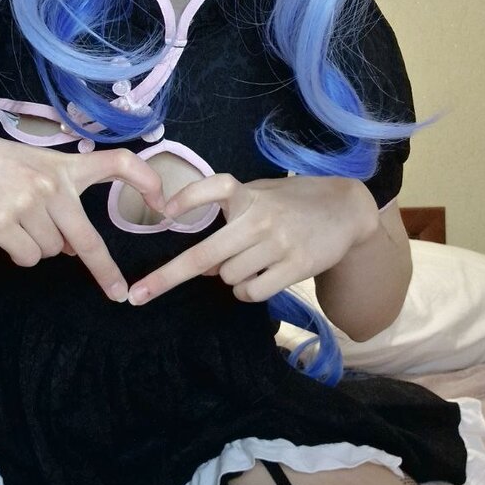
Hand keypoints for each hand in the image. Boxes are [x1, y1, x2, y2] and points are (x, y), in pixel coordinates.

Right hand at [0, 125, 165, 301]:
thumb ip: (58, 200)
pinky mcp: (2, 223)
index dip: (145, 181)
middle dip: (105, 271)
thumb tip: (73, 248)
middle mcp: (51, 185)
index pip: (117, 164)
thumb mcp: (31, 168)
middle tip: (118, 294)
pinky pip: (26, 258)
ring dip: (36, 247)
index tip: (163, 203)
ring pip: (50, 252)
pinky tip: (0, 230)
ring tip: (12, 220)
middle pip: (85, 239)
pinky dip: (17, 253)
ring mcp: (27, 204)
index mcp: (63, 167)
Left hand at [127, 175, 378, 304]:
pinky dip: (248, 290)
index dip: (190, 198)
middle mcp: (261, 218)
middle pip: (205, 254)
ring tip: (251, 261)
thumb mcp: (260, 194)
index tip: (165, 212)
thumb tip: (205, 265)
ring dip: (230, 276)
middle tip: (139, 295)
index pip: (216, 188)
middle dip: (167, 277)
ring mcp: (279, 244)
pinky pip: (253, 291)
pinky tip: (261, 276)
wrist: (345, 210)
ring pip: (229, 277)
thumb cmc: (291, 203)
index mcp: (248, 194)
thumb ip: (231, 218)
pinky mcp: (296, 266)